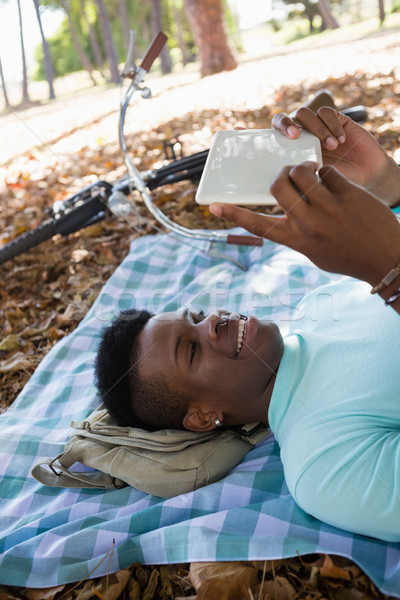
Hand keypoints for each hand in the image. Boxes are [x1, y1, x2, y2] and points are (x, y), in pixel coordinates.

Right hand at [210, 162, 399, 285]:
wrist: (386, 259)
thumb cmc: (348, 256)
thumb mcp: (315, 251)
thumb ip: (297, 231)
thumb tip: (283, 208)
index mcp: (296, 241)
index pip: (258, 226)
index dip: (233, 215)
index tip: (212, 207)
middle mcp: (308, 225)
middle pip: (277, 187)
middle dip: (280, 176)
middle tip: (290, 176)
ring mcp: (329, 209)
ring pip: (301, 172)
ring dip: (303, 167)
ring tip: (313, 173)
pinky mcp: (349, 196)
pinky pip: (328, 172)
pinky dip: (327, 171)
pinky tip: (333, 180)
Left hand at [272, 107, 399, 206]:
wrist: (366, 177)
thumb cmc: (337, 185)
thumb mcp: (312, 185)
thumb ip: (298, 179)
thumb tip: (281, 179)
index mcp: (295, 149)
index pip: (278, 130)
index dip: (280, 127)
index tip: (291, 137)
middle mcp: (306, 135)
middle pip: (290, 117)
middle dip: (290, 122)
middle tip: (296, 136)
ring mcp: (321, 126)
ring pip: (309, 114)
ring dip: (319, 129)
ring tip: (332, 146)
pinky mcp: (337, 120)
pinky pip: (328, 113)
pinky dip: (333, 125)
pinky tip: (341, 140)